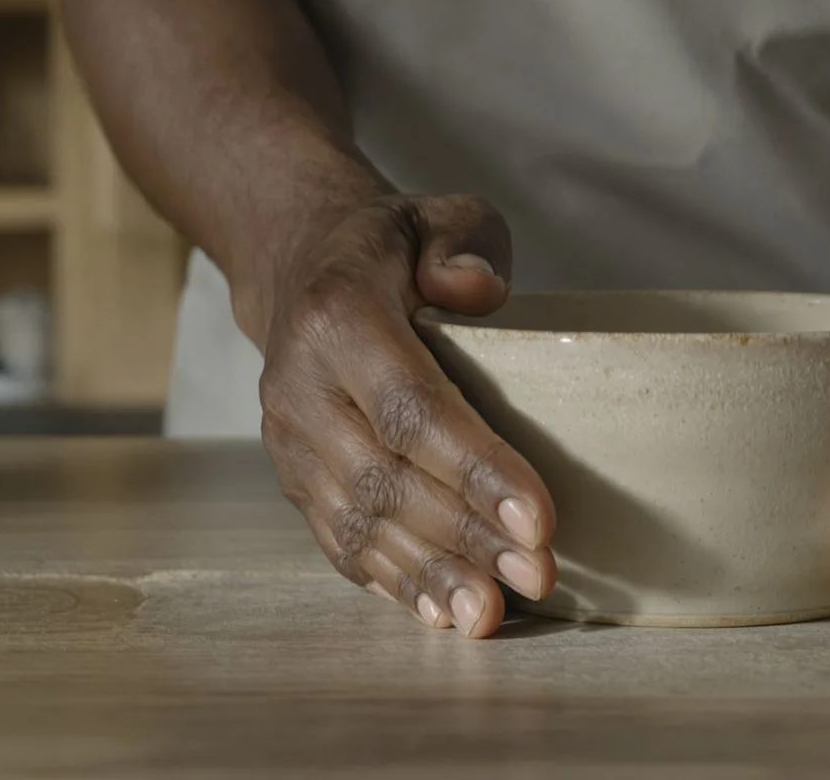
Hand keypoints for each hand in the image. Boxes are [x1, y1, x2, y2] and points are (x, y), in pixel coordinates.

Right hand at [254, 195, 555, 637]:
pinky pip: (342, 543)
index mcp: (338, 319)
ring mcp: (291, 443)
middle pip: (387, 478)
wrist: (300, 267)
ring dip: (431, 575)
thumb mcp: (435, 213)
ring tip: (492, 615)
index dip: (474, 468)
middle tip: (538, 574)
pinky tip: (442, 613)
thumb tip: (479, 291)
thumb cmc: (391, 246)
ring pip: (360, 524)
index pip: (410, 407)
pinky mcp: (297, 480)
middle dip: (466, 536)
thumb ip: (463, 241)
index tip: (536, 518)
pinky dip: (393, 583)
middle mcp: (300, 388)